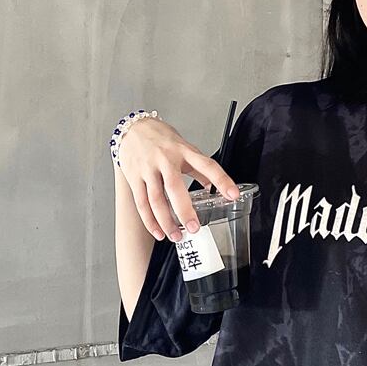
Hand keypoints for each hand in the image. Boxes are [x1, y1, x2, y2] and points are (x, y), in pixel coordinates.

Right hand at [117, 118, 240, 242]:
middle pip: (175, 187)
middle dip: (184, 210)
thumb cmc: (162, 139)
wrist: (133, 128)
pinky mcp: (134, 177)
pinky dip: (150, 221)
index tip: (233, 195)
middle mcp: (165, 160)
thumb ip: (199, 168)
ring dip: (166, 221)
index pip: (207, 166)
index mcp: (184, 151)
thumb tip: (214, 187)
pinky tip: (159, 232)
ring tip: (177, 237)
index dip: (221, 180)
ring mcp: (148, 169)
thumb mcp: (185, 148)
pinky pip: (141, 203)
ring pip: (155, 199)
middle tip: (194, 228)